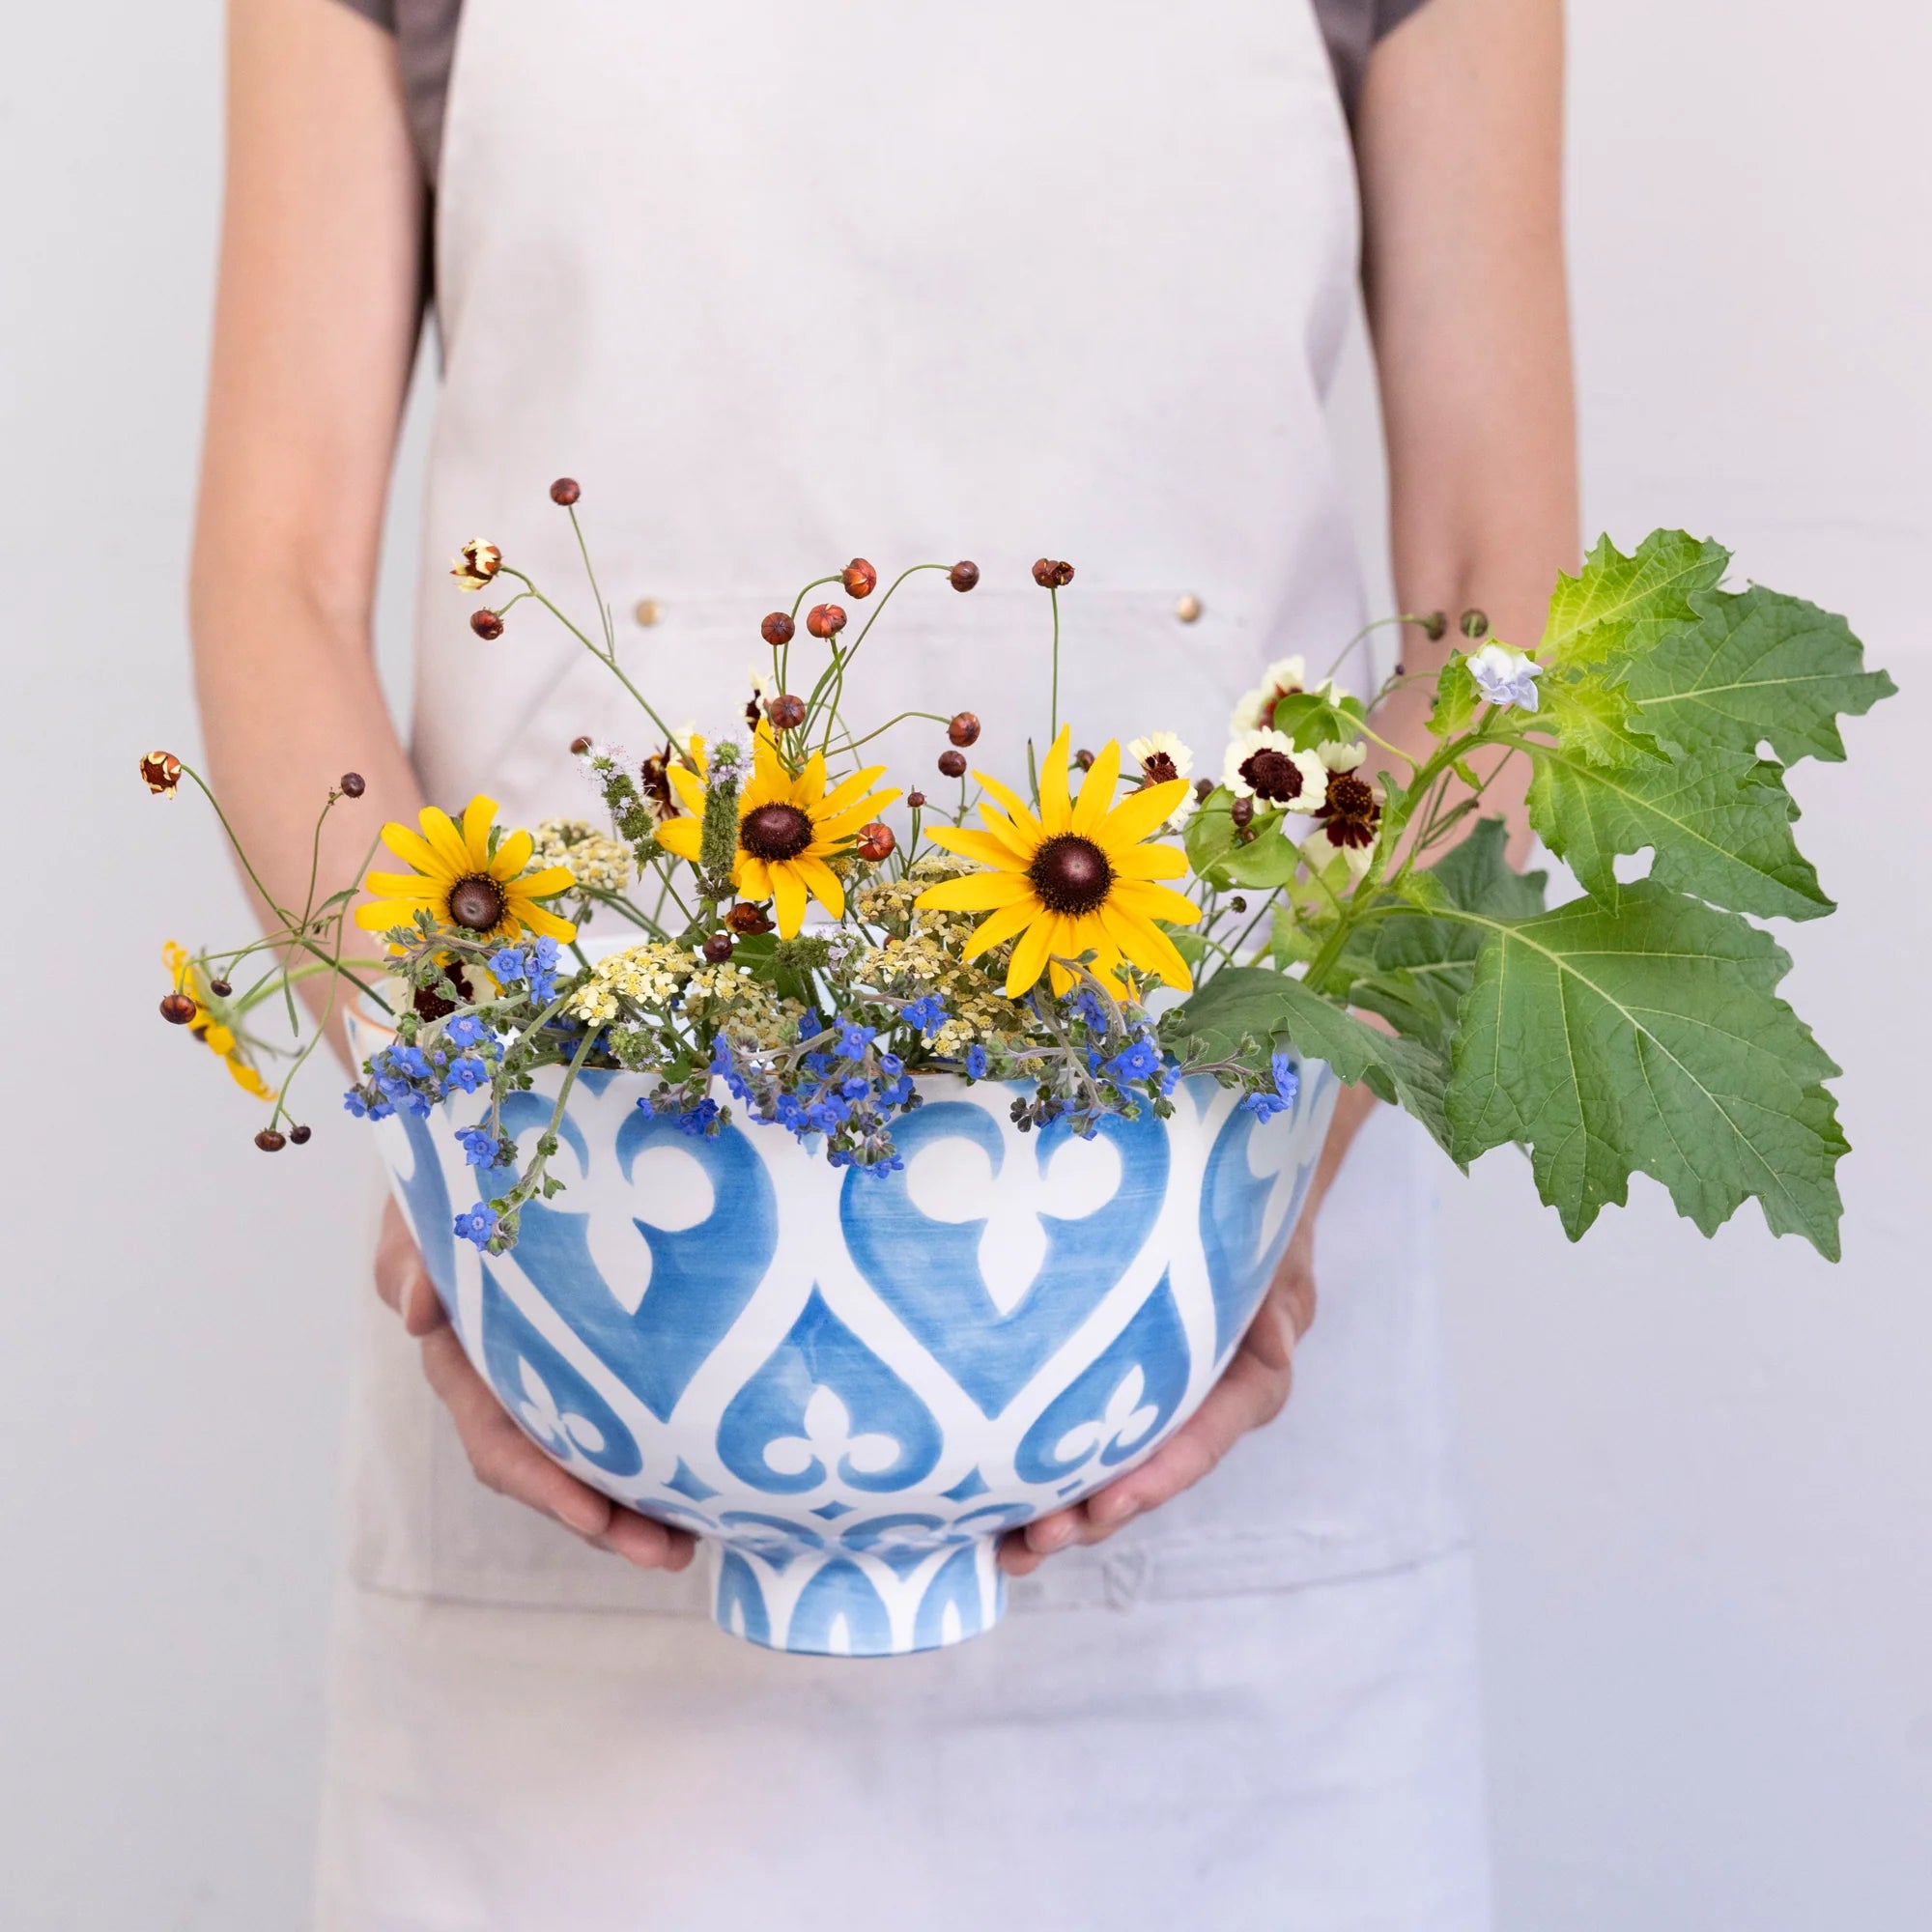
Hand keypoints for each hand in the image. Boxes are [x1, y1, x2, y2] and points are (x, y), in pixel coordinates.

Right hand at [373, 1199, 695, 1570]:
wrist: (493, 1159)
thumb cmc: (452, 1186)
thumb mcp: (420, 1216)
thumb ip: (410, 1261)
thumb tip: (415, 1313)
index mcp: (463, 1361)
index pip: (499, 1443)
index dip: (543, 1485)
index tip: (592, 1518)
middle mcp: (506, 1384)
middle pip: (553, 1473)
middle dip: (605, 1521)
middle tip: (667, 1554)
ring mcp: (548, 1379)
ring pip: (589, 1461)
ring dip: (633, 1511)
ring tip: (691, 1547)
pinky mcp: (591, 1362)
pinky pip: (616, 1424)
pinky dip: (650, 1462)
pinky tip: (698, 1492)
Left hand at [997, 1213, 1315, 1577]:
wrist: (1223, 1205)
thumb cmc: (1254, 1228)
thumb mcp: (1279, 1261)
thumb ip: (1279, 1309)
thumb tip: (1278, 1342)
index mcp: (1247, 1388)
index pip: (1201, 1443)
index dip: (1155, 1479)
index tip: (1107, 1505)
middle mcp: (1199, 1412)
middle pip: (1147, 1477)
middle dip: (1094, 1515)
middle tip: (1041, 1539)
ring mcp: (1155, 1411)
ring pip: (1109, 1474)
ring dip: (1062, 1514)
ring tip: (1012, 1548)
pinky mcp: (1118, 1396)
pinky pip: (1083, 1441)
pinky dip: (1041, 1477)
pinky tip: (992, 1508)